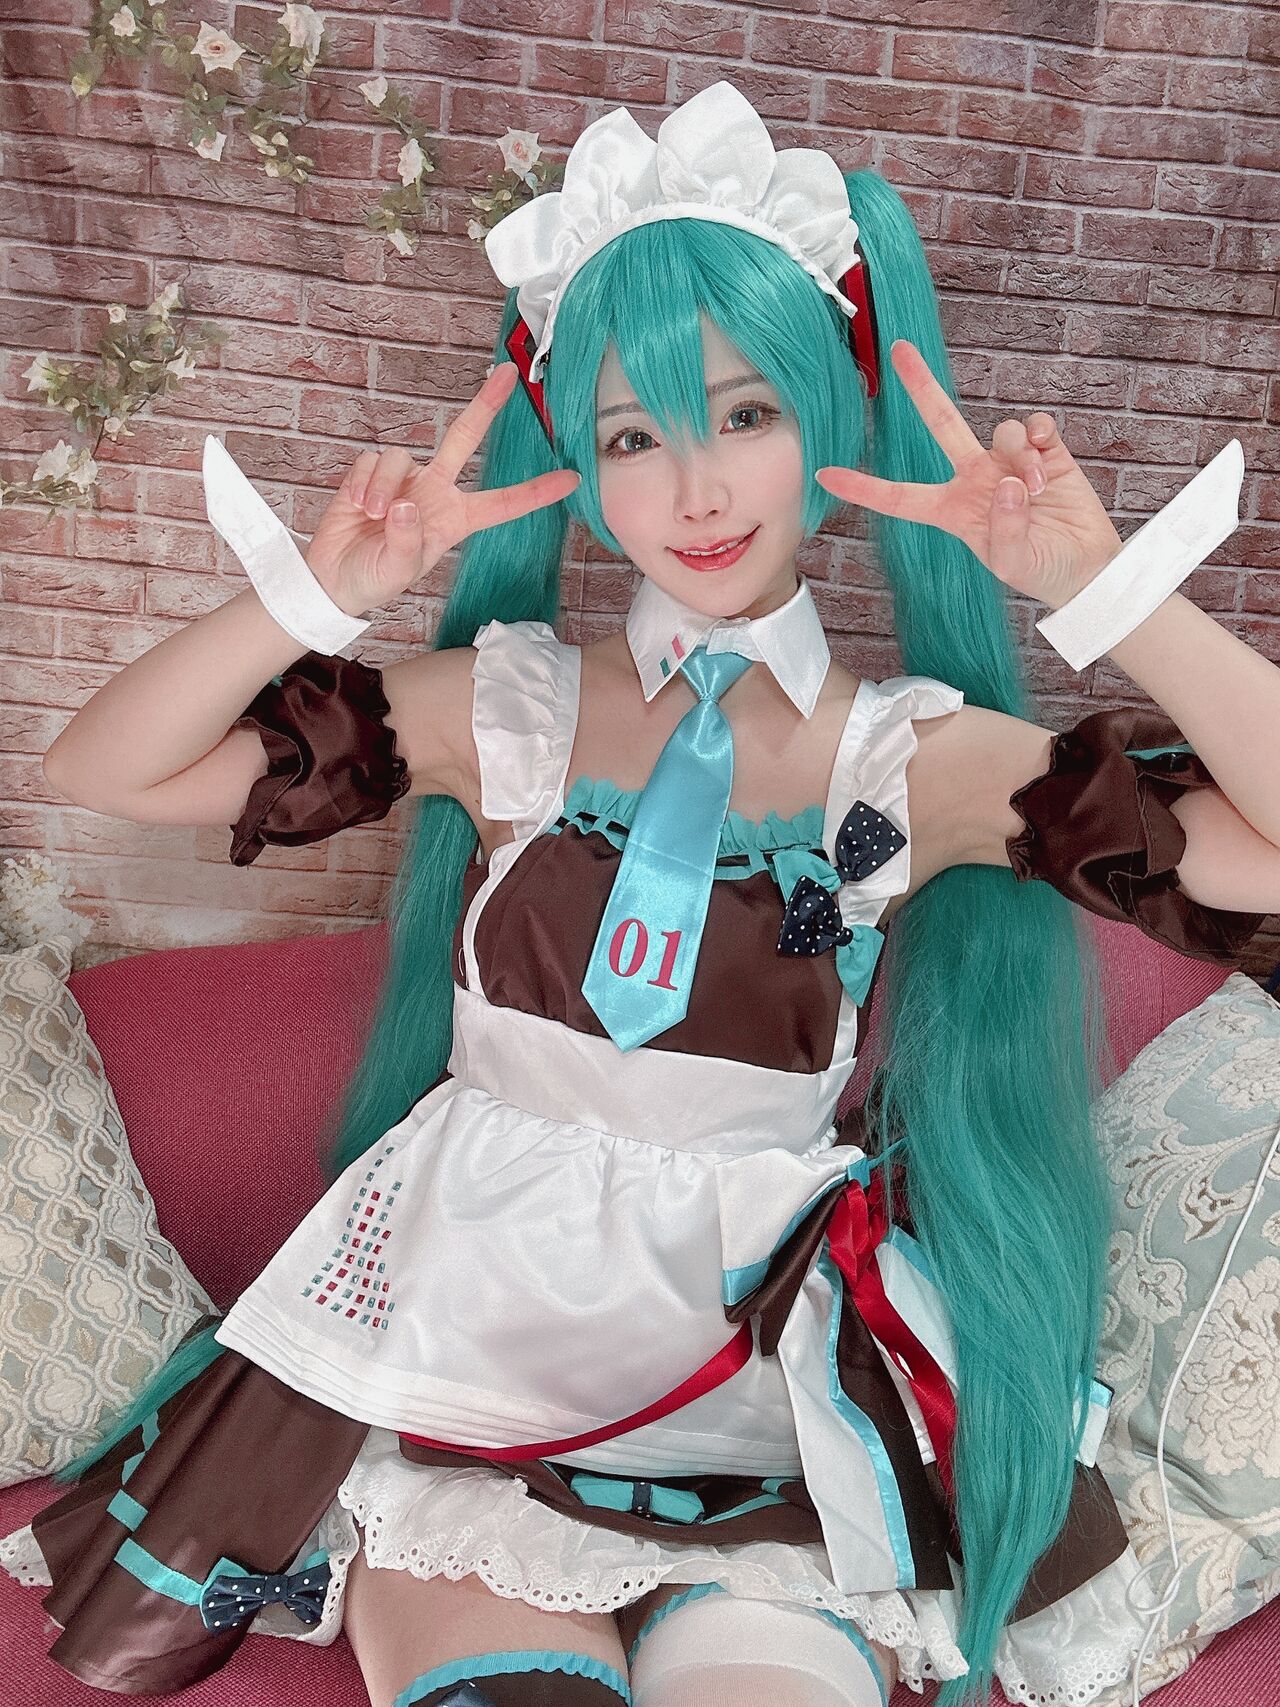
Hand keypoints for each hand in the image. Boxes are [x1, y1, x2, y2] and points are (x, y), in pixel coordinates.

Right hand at [305, 363, 580, 616]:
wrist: (335, 576)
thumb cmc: (375, 578)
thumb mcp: (398, 571)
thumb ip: (406, 541)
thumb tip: (405, 505)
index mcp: (456, 520)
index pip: (503, 503)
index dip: (536, 492)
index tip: (571, 479)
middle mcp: (434, 491)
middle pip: (464, 437)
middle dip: (485, 404)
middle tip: (508, 373)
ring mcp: (404, 479)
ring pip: (400, 456)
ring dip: (384, 487)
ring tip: (372, 516)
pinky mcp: (371, 473)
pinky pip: (371, 461)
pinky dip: (363, 484)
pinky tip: (357, 506)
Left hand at [814, 340, 1123, 609]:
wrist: (1087, 565)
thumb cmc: (1041, 570)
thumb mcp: (1012, 564)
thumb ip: (1005, 528)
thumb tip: (1008, 483)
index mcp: (952, 510)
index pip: (898, 497)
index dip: (862, 486)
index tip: (824, 474)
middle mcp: (974, 478)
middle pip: (942, 423)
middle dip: (921, 386)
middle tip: (898, 350)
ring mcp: (1008, 461)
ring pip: (1003, 432)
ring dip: (1021, 458)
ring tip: (1038, 491)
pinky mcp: (1045, 450)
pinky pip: (1035, 426)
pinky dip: (1042, 441)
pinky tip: (1049, 461)